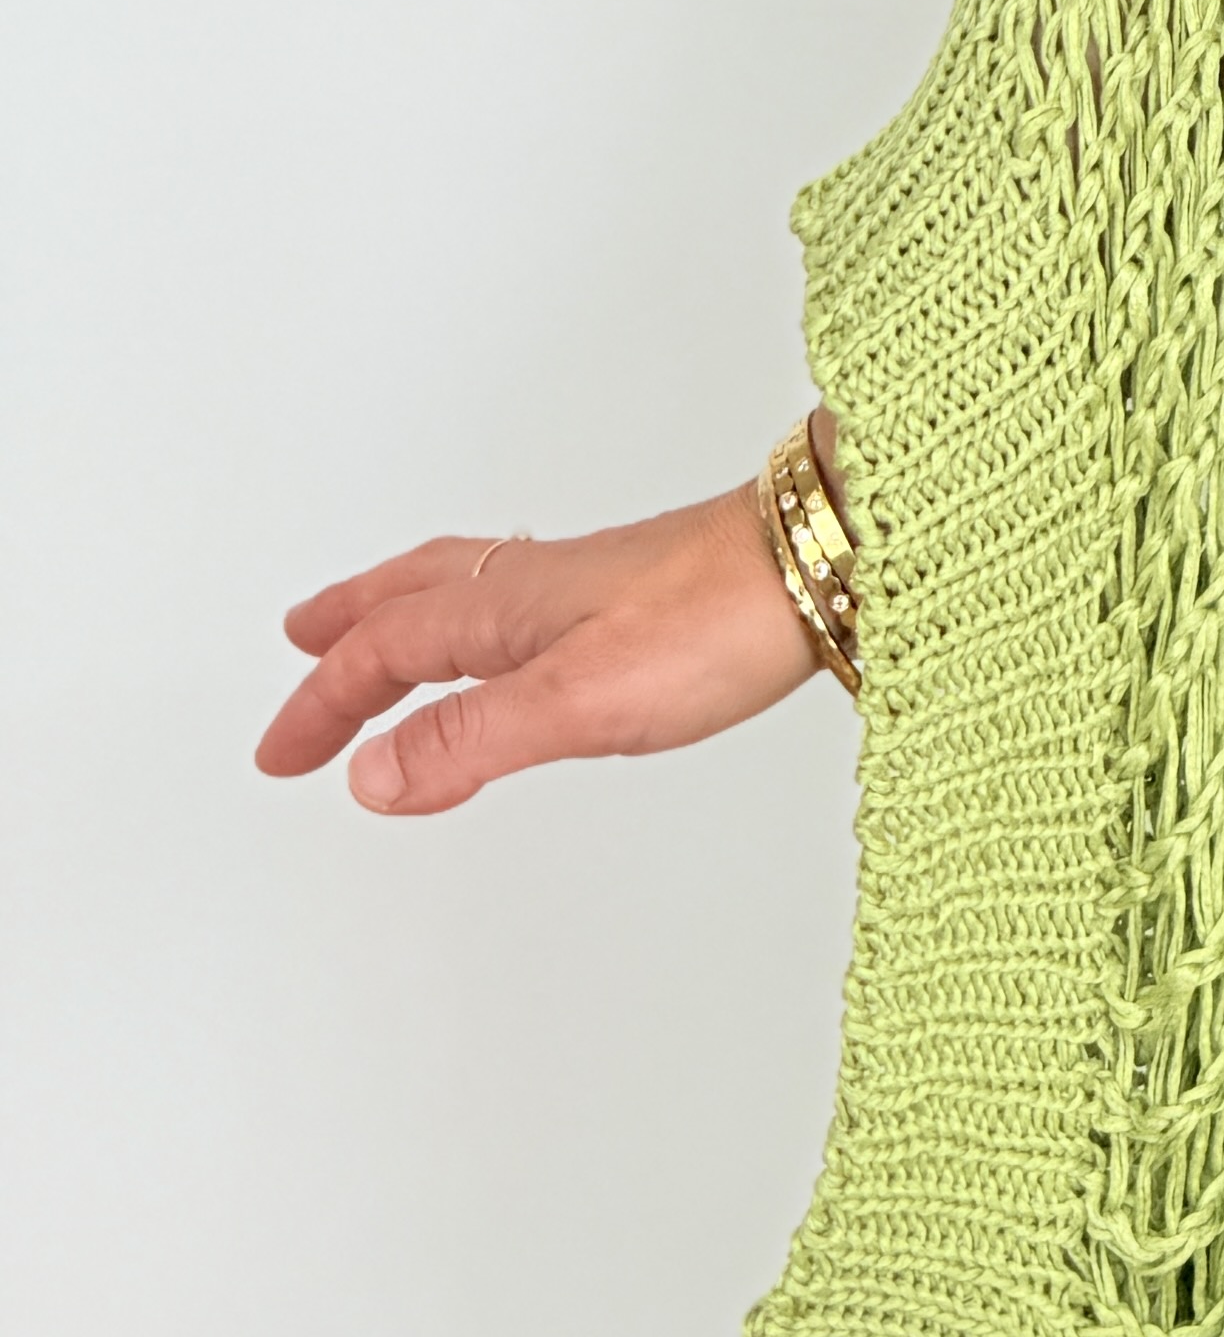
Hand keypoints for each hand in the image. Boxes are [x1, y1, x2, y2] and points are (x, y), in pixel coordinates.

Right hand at [257, 479, 831, 815]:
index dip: (325, 704)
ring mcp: (591, 582)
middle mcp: (538, 584)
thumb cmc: (717, 621)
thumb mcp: (576, 701)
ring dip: (408, 610)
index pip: (385, 653)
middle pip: (414, 600)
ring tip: (379, 625)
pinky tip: (517, 629)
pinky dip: (481, 612)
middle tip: (298, 647)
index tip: (281, 755)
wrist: (829, 559)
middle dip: (348, 632)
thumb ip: (470, 741)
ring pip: (469, 589)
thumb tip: (369, 777)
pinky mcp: (640, 590)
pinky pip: (523, 594)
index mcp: (506, 609)